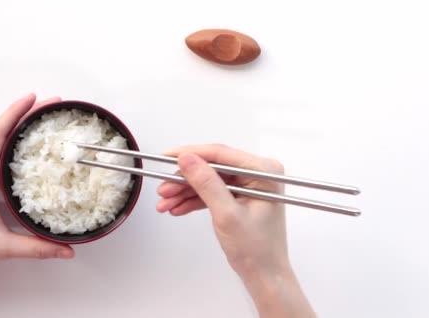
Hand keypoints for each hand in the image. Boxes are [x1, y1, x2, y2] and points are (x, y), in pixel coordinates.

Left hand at [0, 94, 74, 276]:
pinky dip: (13, 140)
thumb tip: (67, 250)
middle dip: (26, 113)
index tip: (34, 98)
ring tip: (45, 118)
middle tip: (52, 105)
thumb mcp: (1, 247)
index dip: (15, 113)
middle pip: (1, 130)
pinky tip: (29, 144)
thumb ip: (37, 248)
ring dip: (19, 124)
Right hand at [157, 144, 286, 274]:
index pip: (221, 154)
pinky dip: (193, 200)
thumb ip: (206, 183)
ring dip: (185, 191)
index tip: (168, 156)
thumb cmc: (257, 250)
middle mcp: (258, 173)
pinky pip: (211, 192)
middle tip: (163, 189)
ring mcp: (248, 185)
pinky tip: (177, 207)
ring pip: (208, 180)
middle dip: (185, 180)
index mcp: (264, 171)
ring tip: (165, 203)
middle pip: (212, 167)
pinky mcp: (239, 196)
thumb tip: (187, 158)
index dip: (191, 154)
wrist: (264, 275)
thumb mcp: (227, 214)